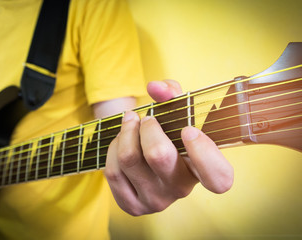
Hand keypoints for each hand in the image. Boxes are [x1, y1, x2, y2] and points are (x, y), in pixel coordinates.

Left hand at [104, 80, 233, 215]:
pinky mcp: (132, 206)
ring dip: (125, 133)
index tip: (188, 129)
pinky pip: (113, 172)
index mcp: (201, 170)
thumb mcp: (177, 113)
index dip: (205, 153)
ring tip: (130, 125)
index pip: (218, 177)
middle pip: (158, 155)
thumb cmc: (168, 133)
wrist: (146, 160)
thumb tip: (155, 87)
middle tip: (145, 118)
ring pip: (129, 159)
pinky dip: (113, 148)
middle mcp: (181, 190)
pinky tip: (120, 143)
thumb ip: (172, 94)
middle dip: (147, 126)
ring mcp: (155, 201)